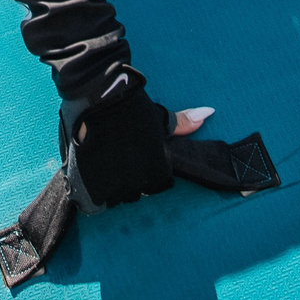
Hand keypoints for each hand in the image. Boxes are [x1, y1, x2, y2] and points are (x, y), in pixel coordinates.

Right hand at [61, 74, 174, 209]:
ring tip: (105, 162)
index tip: (137, 156)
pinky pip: (94, 201)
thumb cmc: (132, 107)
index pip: (156, 185)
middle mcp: (138, 187)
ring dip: (110, 186)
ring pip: (114, 197)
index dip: (147, 171)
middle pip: (135, 192)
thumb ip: (182, 124)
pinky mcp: (90, 189)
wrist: (97, 98)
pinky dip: (92, 191)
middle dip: (130, 180)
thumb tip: (209, 113)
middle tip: (120, 157)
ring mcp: (113, 189)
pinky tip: (92, 172)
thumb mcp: (158, 117)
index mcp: (158, 174)